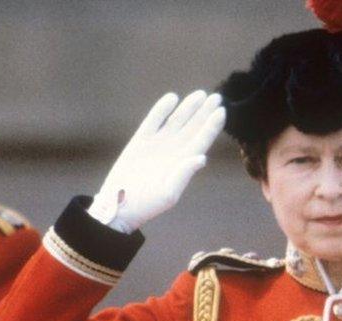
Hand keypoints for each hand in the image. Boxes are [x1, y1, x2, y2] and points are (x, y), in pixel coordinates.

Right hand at [88, 91, 224, 232]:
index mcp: (184, 163)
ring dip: (188, 107)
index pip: (202, 140)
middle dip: (204, 112)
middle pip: (193, 127)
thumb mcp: (168, 194)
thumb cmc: (146, 204)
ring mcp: (158, 144)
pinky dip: (162, 109)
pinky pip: (153, 120)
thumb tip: (202, 157)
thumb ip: (183, 174)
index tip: (221, 111)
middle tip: (217, 97)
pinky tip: (172, 98)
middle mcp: (174, 151)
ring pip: (176, 120)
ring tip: (200, 94)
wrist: (119, 205)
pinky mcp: (140, 141)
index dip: (212, 125)